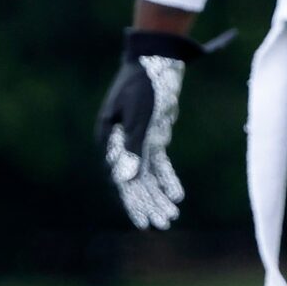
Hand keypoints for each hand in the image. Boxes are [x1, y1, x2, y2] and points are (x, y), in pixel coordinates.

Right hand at [97, 29, 204, 229]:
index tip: (144, 221)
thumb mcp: (138, 117)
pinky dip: (167, 178)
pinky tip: (177, 196)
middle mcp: (121, 144)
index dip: (133, 202)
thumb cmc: (142, 86)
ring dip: (158, 195)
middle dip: (147, 204)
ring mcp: (138, 140)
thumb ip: (133, 149)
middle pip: (134, 181)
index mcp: (109, 140)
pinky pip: (159, 163)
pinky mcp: (153, 135)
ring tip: (170, 216)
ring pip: (148, 175)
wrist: (155, 60)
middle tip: (160, 225)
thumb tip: (127, 179)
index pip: (122, 178)